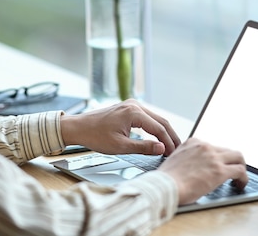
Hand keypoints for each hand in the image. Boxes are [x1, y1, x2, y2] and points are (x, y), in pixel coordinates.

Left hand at [60, 100, 180, 155]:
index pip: (159, 128)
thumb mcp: (120, 146)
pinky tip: (159, 138)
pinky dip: (155, 128)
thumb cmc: (95, 136)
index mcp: (134, 112)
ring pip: (155, 118)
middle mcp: (135, 105)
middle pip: (161, 120)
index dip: (169, 142)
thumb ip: (143, 147)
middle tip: (178, 150)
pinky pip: (148, 117)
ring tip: (171, 146)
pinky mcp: (129, 108)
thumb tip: (162, 148)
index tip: (174, 154)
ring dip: (164, 132)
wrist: (78, 127)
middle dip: (170, 136)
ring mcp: (132, 105)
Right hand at [158, 138, 247, 204]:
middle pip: (226, 150)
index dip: (217, 157)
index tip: (217, 165)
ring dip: (241, 167)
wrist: (164, 186)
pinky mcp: (220, 171)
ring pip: (238, 156)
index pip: (212, 146)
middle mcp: (204, 146)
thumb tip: (193, 169)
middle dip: (230, 161)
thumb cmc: (165, 179)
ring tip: (239, 178)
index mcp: (192, 142)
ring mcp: (213, 157)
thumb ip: (186, 160)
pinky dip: (243, 178)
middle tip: (231, 171)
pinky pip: (240, 171)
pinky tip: (240, 185)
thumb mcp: (175, 161)